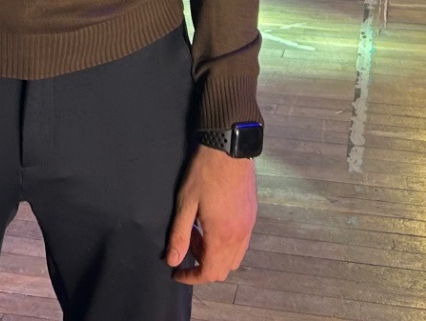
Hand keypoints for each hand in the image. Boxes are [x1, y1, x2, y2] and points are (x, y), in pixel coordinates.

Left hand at [166, 145, 256, 283]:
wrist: (230, 149)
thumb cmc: (204, 173)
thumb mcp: (186, 203)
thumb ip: (180, 235)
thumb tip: (173, 261)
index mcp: (222, 236)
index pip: (210, 273)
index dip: (192, 277)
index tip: (177, 272)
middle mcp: (240, 236)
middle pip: (224, 269)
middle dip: (203, 264)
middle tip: (187, 243)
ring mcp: (249, 226)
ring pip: (234, 257)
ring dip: (215, 254)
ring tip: (197, 232)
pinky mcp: (252, 216)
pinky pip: (241, 242)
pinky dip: (226, 243)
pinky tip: (212, 223)